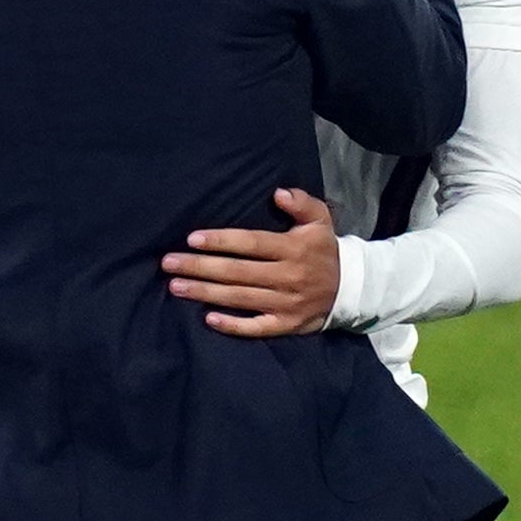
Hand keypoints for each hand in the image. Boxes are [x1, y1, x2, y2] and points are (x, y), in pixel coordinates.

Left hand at [164, 187, 344, 337]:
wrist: (351, 289)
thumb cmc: (324, 250)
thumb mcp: (320, 220)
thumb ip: (302, 203)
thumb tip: (278, 193)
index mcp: (293, 249)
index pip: (251, 244)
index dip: (221, 241)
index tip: (192, 239)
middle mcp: (287, 276)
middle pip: (237, 272)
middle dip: (200, 267)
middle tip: (169, 264)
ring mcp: (286, 303)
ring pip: (239, 298)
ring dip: (205, 293)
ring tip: (176, 286)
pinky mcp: (286, 324)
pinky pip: (256, 327)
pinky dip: (233, 325)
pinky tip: (208, 319)